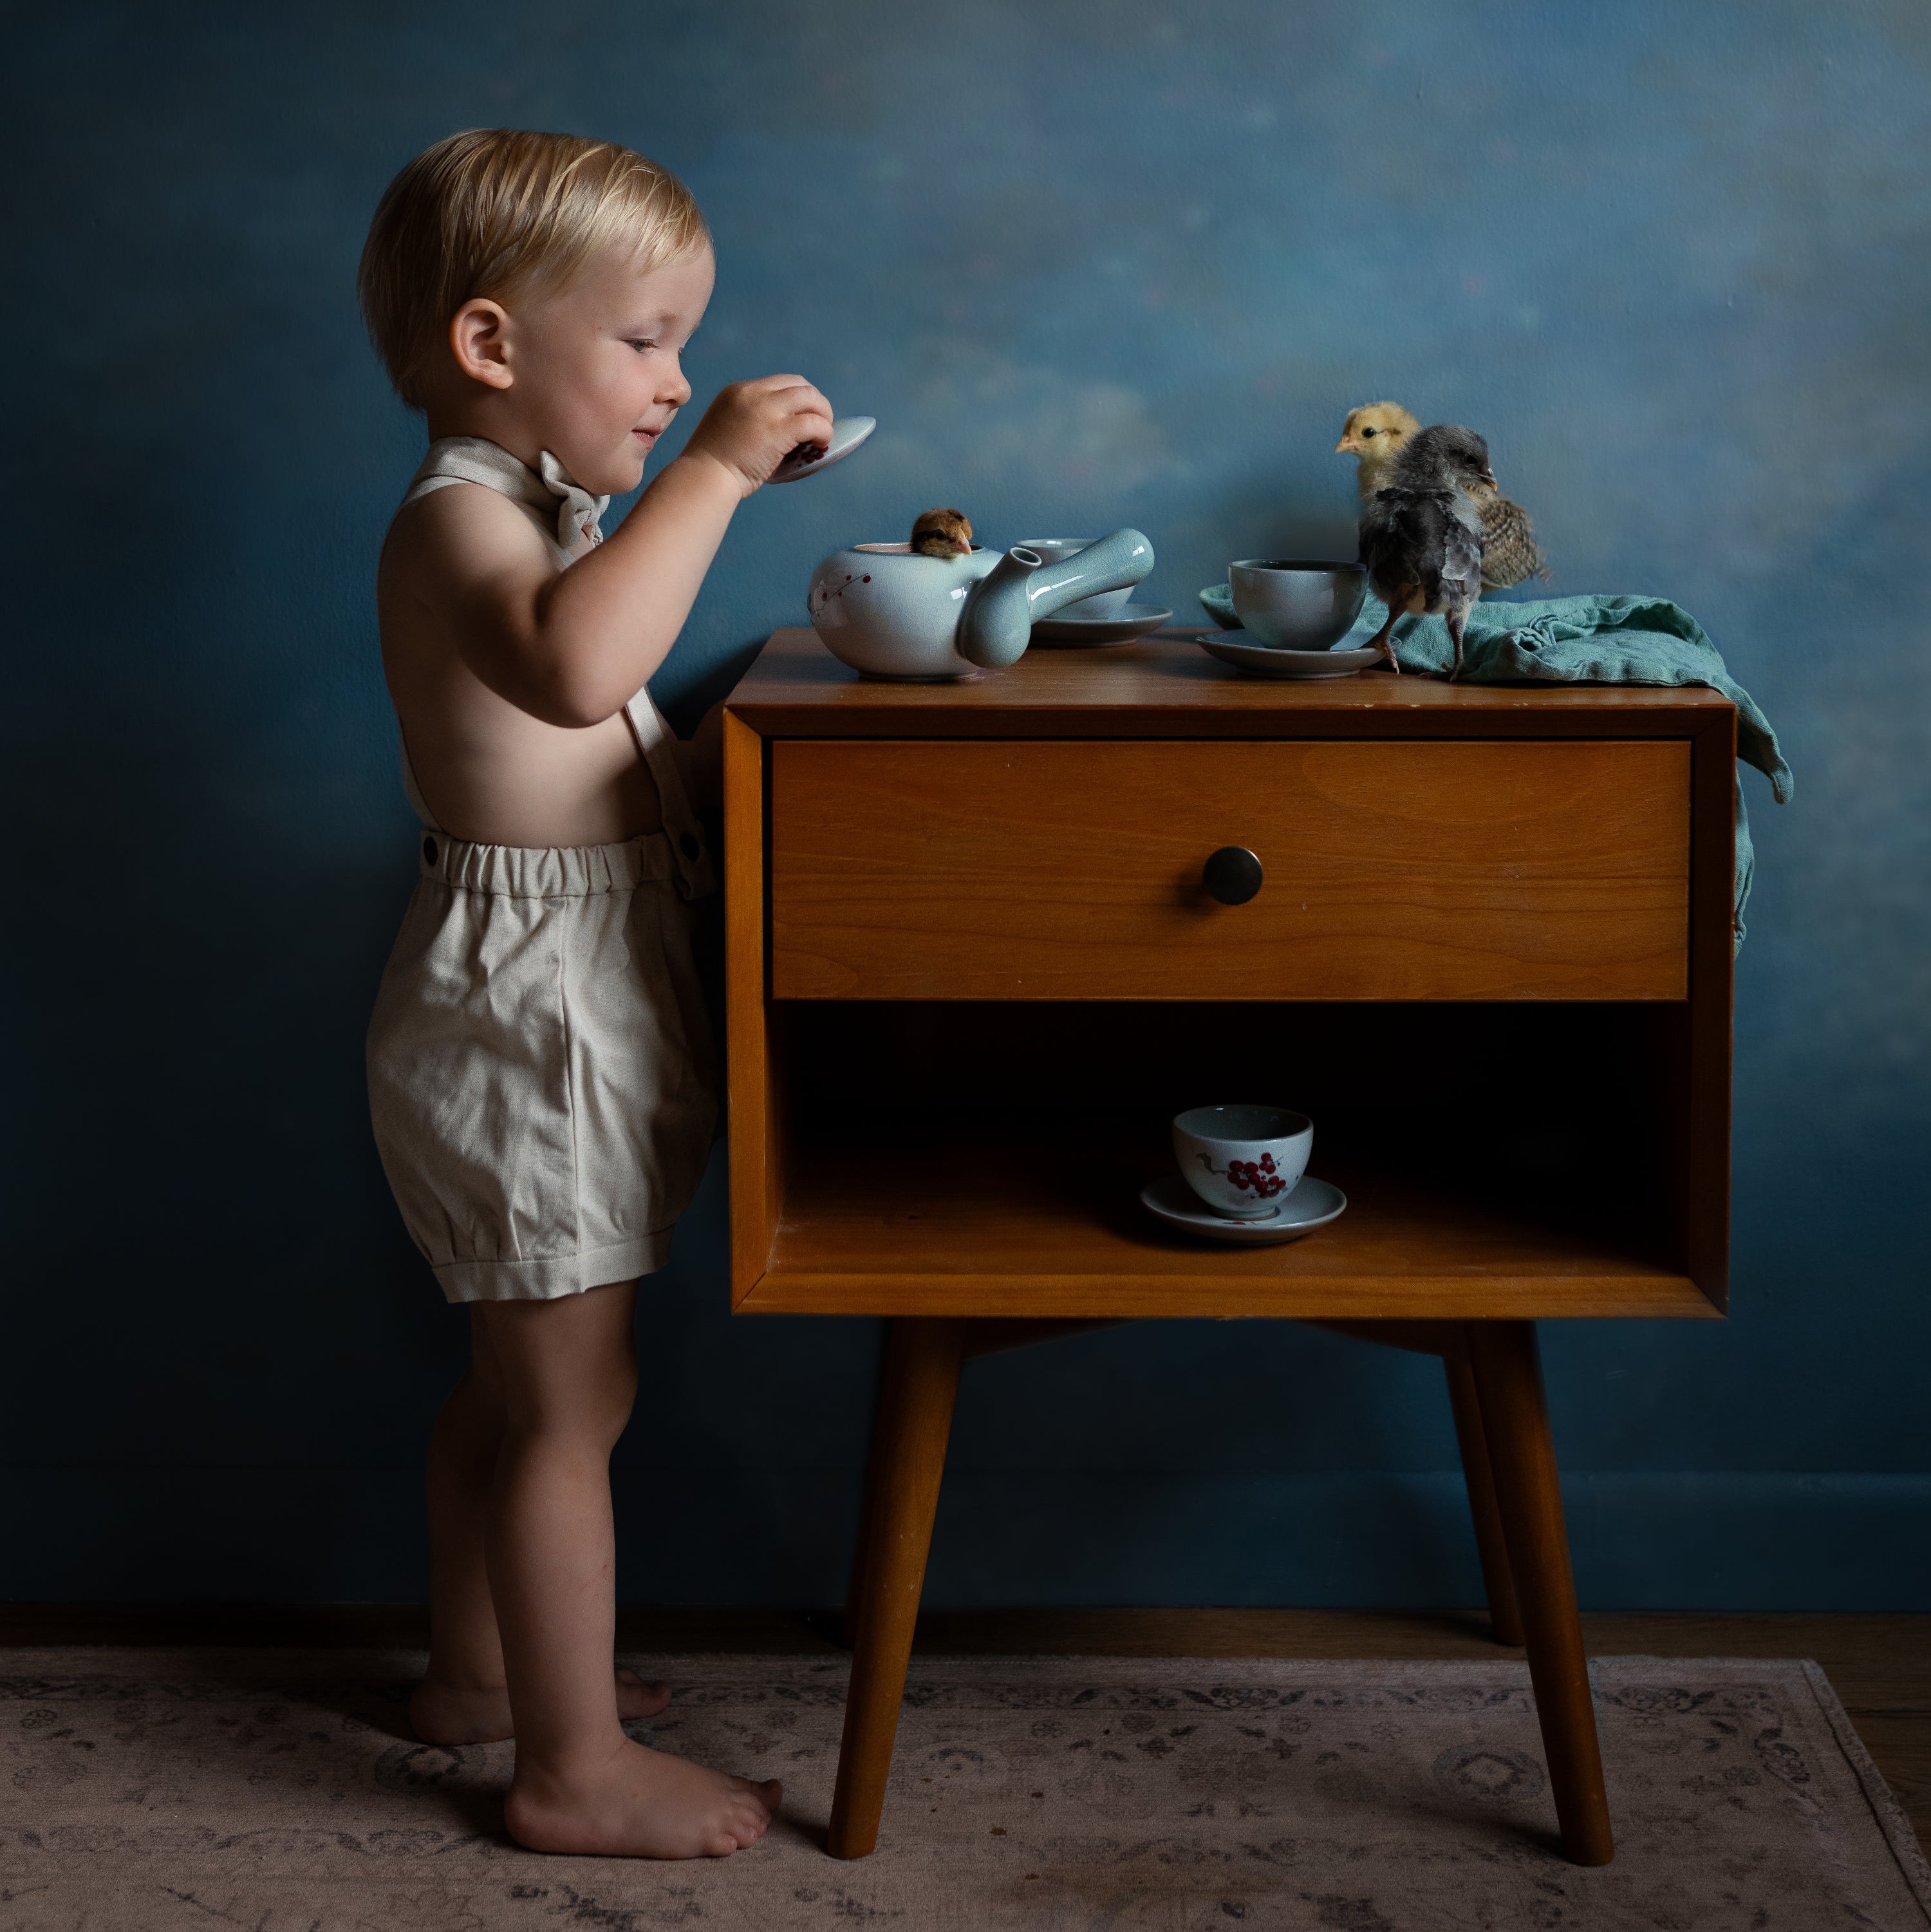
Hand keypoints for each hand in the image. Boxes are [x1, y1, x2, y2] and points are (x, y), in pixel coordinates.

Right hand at [682, 375, 833, 497]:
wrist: (704, 477)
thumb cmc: (713, 465)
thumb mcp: (728, 427)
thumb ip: (751, 420)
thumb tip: (783, 430)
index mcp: (738, 390)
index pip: (780, 383)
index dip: (797, 398)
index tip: (803, 416)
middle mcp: (753, 392)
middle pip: (799, 384)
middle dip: (815, 403)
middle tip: (820, 424)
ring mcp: (766, 408)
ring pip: (810, 398)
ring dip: (824, 415)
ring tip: (823, 435)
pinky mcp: (778, 429)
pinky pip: (813, 423)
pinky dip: (824, 432)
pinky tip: (821, 445)